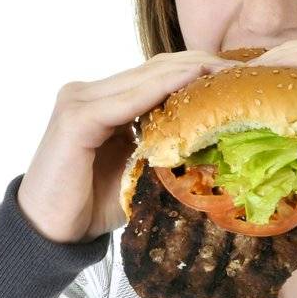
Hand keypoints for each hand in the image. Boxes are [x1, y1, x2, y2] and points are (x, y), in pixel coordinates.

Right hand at [17, 51, 235, 242]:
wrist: (51, 232)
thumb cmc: (92, 206)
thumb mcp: (139, 170)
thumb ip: (163, 147)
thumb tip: (213, 142)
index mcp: (105, 101)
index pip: (159, 75)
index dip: (199, 70)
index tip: (240, 76)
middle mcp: (90, 92)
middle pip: (156, 69)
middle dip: (203, 65)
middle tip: (245, 69)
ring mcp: (80, 100)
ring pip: (146, 78)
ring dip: (190, 73)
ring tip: (229, 75)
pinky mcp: (76, 118)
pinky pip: (127, 100)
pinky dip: (162, 90)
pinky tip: (194, 86)